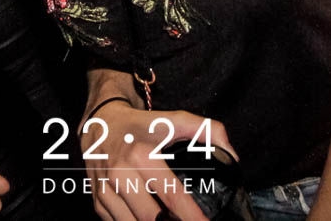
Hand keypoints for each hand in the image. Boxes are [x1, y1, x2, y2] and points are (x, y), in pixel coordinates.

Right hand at [84, 100, 235, 220]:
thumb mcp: (174, 120)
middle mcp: (120, 175)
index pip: (172, 197)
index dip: (192, 217)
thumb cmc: (141, 125)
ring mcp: (106, 191)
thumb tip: (232, 156)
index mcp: (141, 156)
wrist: (100, 123)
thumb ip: (208, 131)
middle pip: (151, 219)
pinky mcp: (98, 202)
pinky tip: (150, 220)